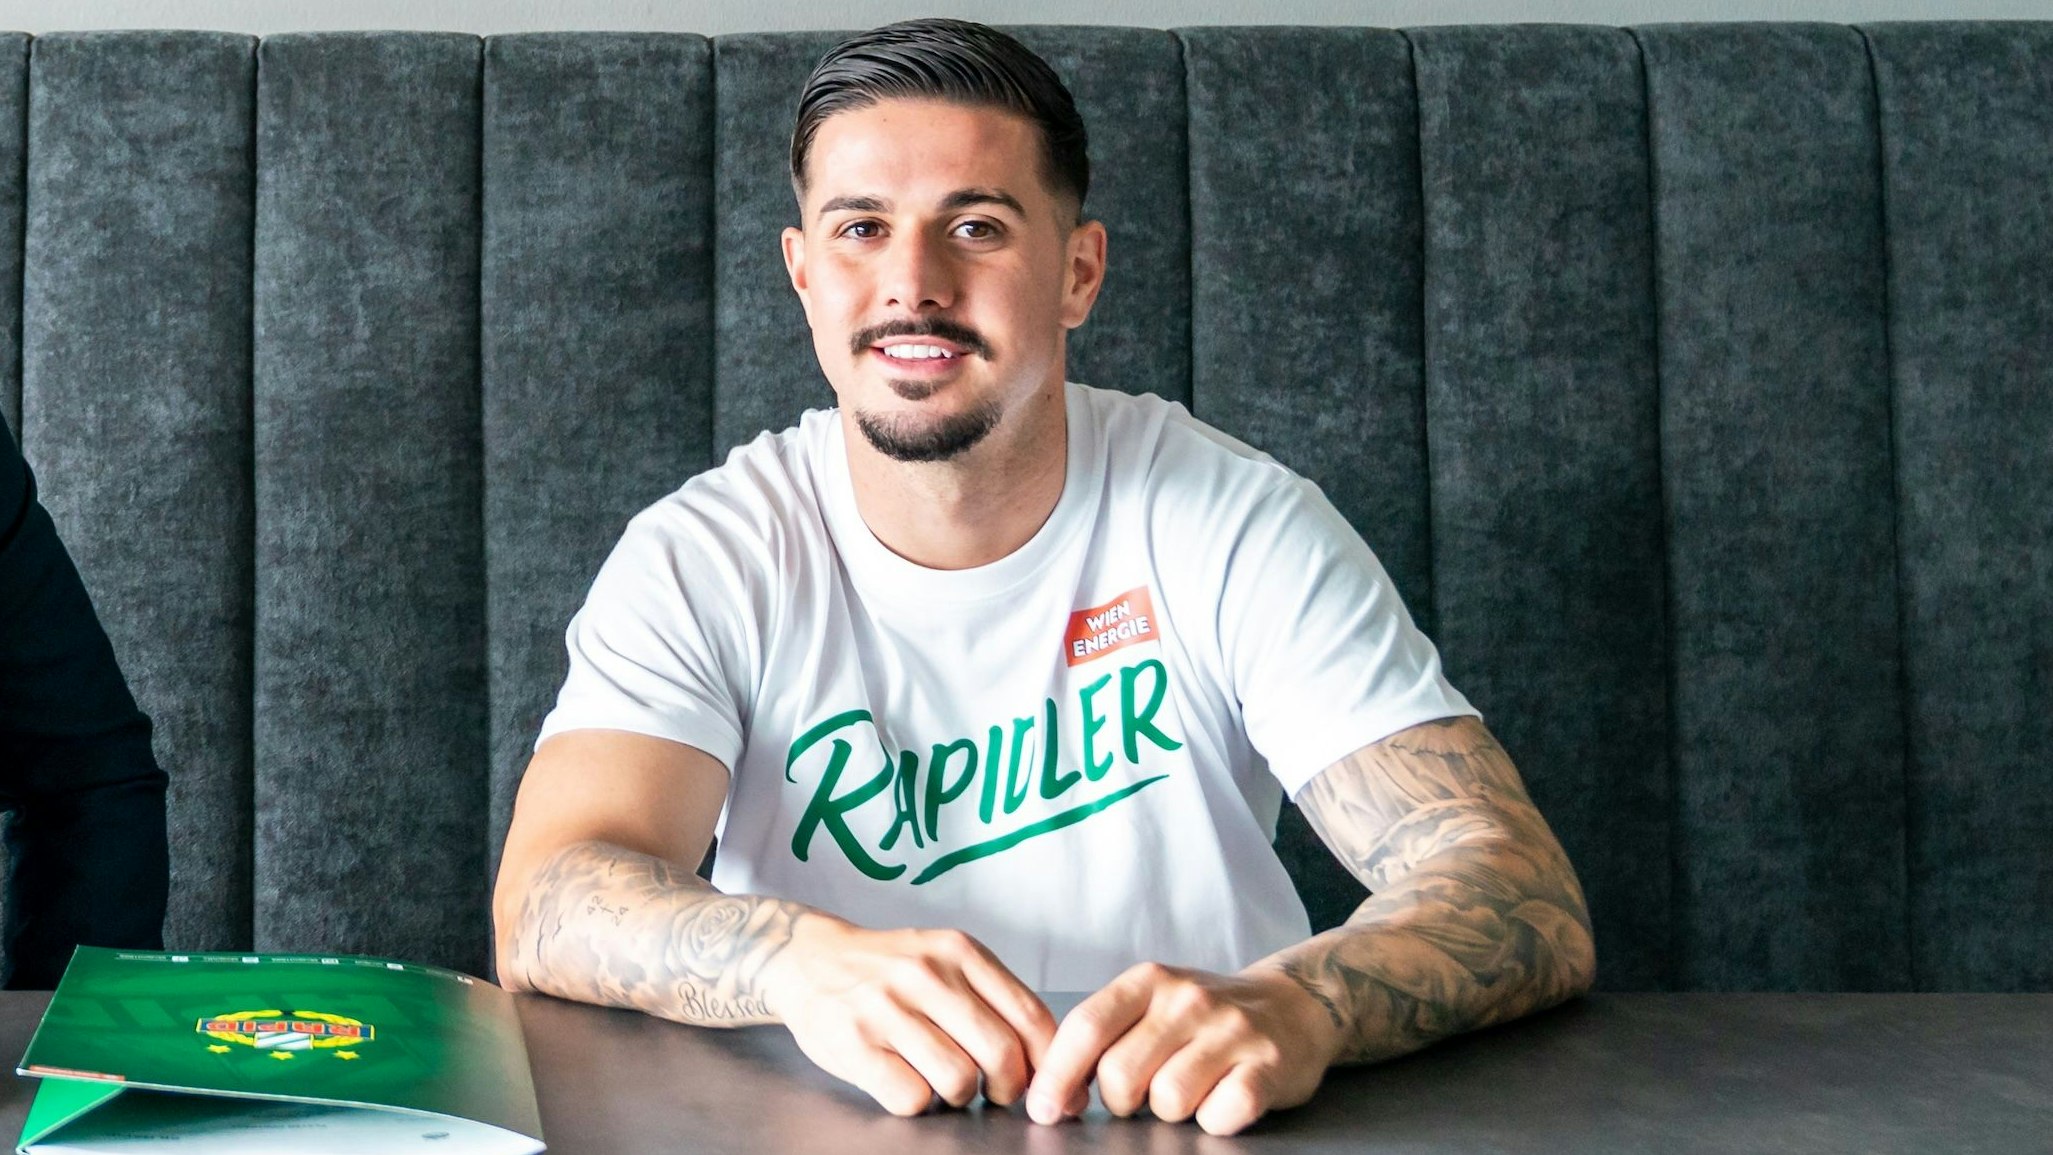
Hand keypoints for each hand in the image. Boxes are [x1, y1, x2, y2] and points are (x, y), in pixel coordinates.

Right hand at [758, 917, 1057, 1115]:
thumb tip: (1052, 1064)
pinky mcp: (854, 1043)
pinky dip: (918, 1102)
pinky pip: (911, 1097)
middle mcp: (925, 974)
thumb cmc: (889, 971)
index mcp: (959, 951)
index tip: (1042, 1083)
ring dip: (959, 1096)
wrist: (807, 959)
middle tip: (993, 1092)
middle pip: (1001, 1054)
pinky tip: (908, 1082)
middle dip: (1008, 1088)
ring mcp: (887, 1008)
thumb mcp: (945, 961)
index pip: (1030, 1017)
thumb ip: (994, 1000)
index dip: (1047, 1063)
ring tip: (943, 1082)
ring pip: (958, 1080)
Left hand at [1026, 962, 1341, 1135]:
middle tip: (1141, 1095)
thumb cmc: (1204, 1017)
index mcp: (1150, 981)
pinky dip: (1214, 1120)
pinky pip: (1221, 1113)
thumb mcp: (1152, 1004)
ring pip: (1168, 1099)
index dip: (1057, 1075)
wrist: (1294, 1006)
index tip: (1044, 1110)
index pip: (1086, 1028)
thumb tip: (1052, 1090)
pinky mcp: (1269, 1065)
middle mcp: (1189, 999)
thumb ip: (1105, 1035)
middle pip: (1120, 1074)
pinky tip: (1220, 1101)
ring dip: (1170, 1111)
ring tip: (1188, 1091)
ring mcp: (1232, 1030)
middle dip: (1120, 1100)